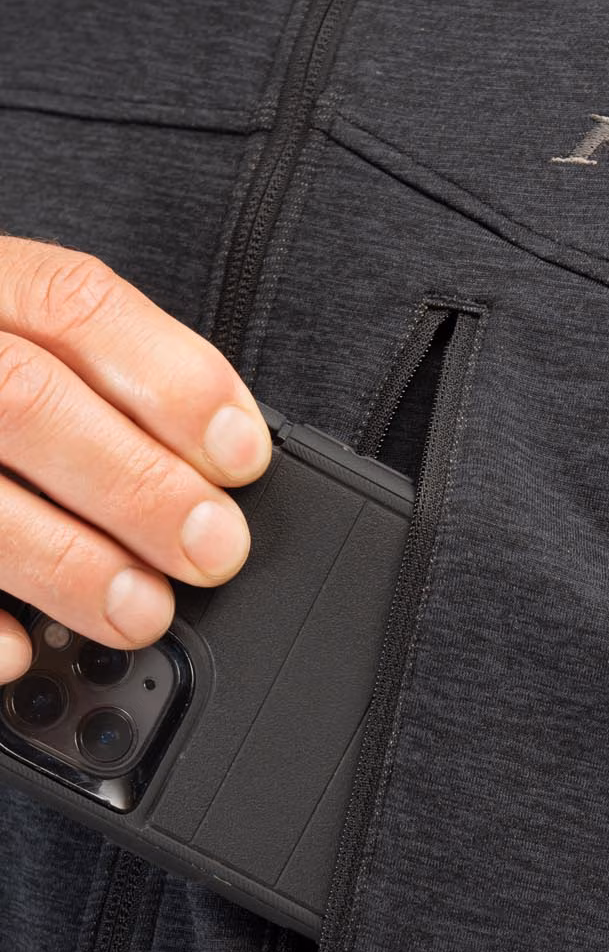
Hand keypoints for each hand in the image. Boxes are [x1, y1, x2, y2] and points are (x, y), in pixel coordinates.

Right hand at [0, 235, 271, 683]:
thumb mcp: (38, 351)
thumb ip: (116, 394)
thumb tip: (223, 474)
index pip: (77, 303)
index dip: (175, 383)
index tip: (242, 457)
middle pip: (24, 398)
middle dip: (139, 486)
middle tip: (213, 552)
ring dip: (67, 563)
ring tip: (141, 611)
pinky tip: (19, 649)